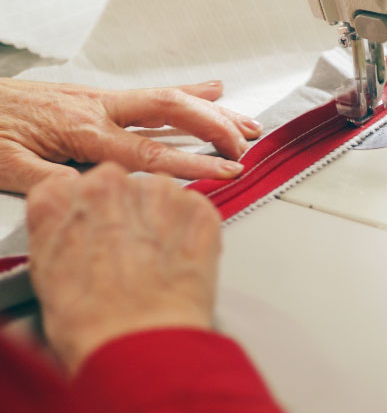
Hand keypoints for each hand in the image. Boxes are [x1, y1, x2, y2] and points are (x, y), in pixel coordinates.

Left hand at [0, 78, 262, 193]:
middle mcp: (100, 108)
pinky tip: (210, 91)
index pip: (150, 150)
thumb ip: (49, 181)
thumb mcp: (6, 163)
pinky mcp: (100, 97)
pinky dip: (187, 92)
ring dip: (211, 109)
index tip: (226, 170)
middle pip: (172, 111)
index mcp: (82, 129)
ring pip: (169, 99)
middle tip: (243, 144)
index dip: (193, 161)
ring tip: (244, 122)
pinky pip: (153, 94)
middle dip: (214, 126)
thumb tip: (94, 196)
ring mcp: (103, 99)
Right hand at [27, 163, 221, 372]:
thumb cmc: (95, 321)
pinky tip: (180, 263)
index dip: (99, 214)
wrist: (141, 342)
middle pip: (126, 188)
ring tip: (159, 264)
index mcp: (63, 196)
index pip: (85, 188)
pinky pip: (197, 211)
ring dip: (165, 222)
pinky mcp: (198, 208)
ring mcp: (158, 192)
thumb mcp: (48, 269)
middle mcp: (111, 184)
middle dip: (133, 216)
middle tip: (135, 255)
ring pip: (163, 196)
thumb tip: (78, 229)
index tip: (104, 232)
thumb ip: (62, 230)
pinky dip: (194, 234)